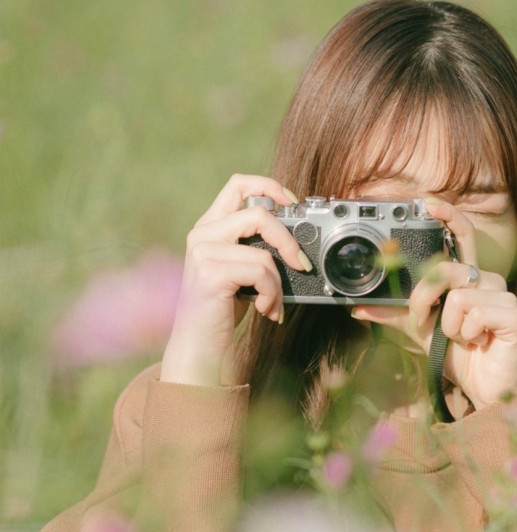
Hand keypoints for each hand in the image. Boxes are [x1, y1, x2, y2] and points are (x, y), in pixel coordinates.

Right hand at [160, 174, 309, 386]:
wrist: (200, 347)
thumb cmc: (222, 310)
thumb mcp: (241, 271)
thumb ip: (256, 247)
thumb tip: (297, 239)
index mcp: (209, 226)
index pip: (238, 184)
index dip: (269, 186)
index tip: (293, 204)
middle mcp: (202, 233)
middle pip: (258, 212)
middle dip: (288, 240)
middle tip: (301, 264)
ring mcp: (203, 252)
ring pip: (263, 251)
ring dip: (279, 282)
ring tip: (273, 303)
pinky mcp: (209, 273)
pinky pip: (260, 273)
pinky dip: (272, 295)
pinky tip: (265, 311)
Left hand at [351, 197, 516, 411]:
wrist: (484, 392)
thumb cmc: (457, 358)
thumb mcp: (419, 334)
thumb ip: (394, 317)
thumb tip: (357, 309)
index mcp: (467, 280)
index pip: (462, 236)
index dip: (448, 215)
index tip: (427, 202)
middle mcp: (488, 281)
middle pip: (446, 269)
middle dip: (424, 299)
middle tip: (427, 323)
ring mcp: (506, 296)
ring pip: (458, 298)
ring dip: (449, 327)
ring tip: (463, 339)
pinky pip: (474, 315)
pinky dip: (466, 334)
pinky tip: (479, 343)